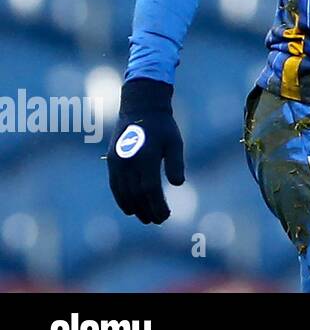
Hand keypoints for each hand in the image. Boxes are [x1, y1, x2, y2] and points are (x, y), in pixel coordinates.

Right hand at [107, 78, 185, 223]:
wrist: (140, 108)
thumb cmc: (163, 126)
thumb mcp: (175, 142)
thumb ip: (175, 163)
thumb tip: (178, 185)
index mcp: (146, 156)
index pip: (150, 189)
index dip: (157, 205)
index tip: (166, 215)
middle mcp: (128, 161)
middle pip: (136, 194)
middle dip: (147, 210)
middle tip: (158, 221)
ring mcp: (117, 161)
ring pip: (123, 192)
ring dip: (134, 208)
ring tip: (146, 218)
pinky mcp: (111, 161)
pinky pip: (115, 185)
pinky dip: (122, 199)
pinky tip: (130, 208)